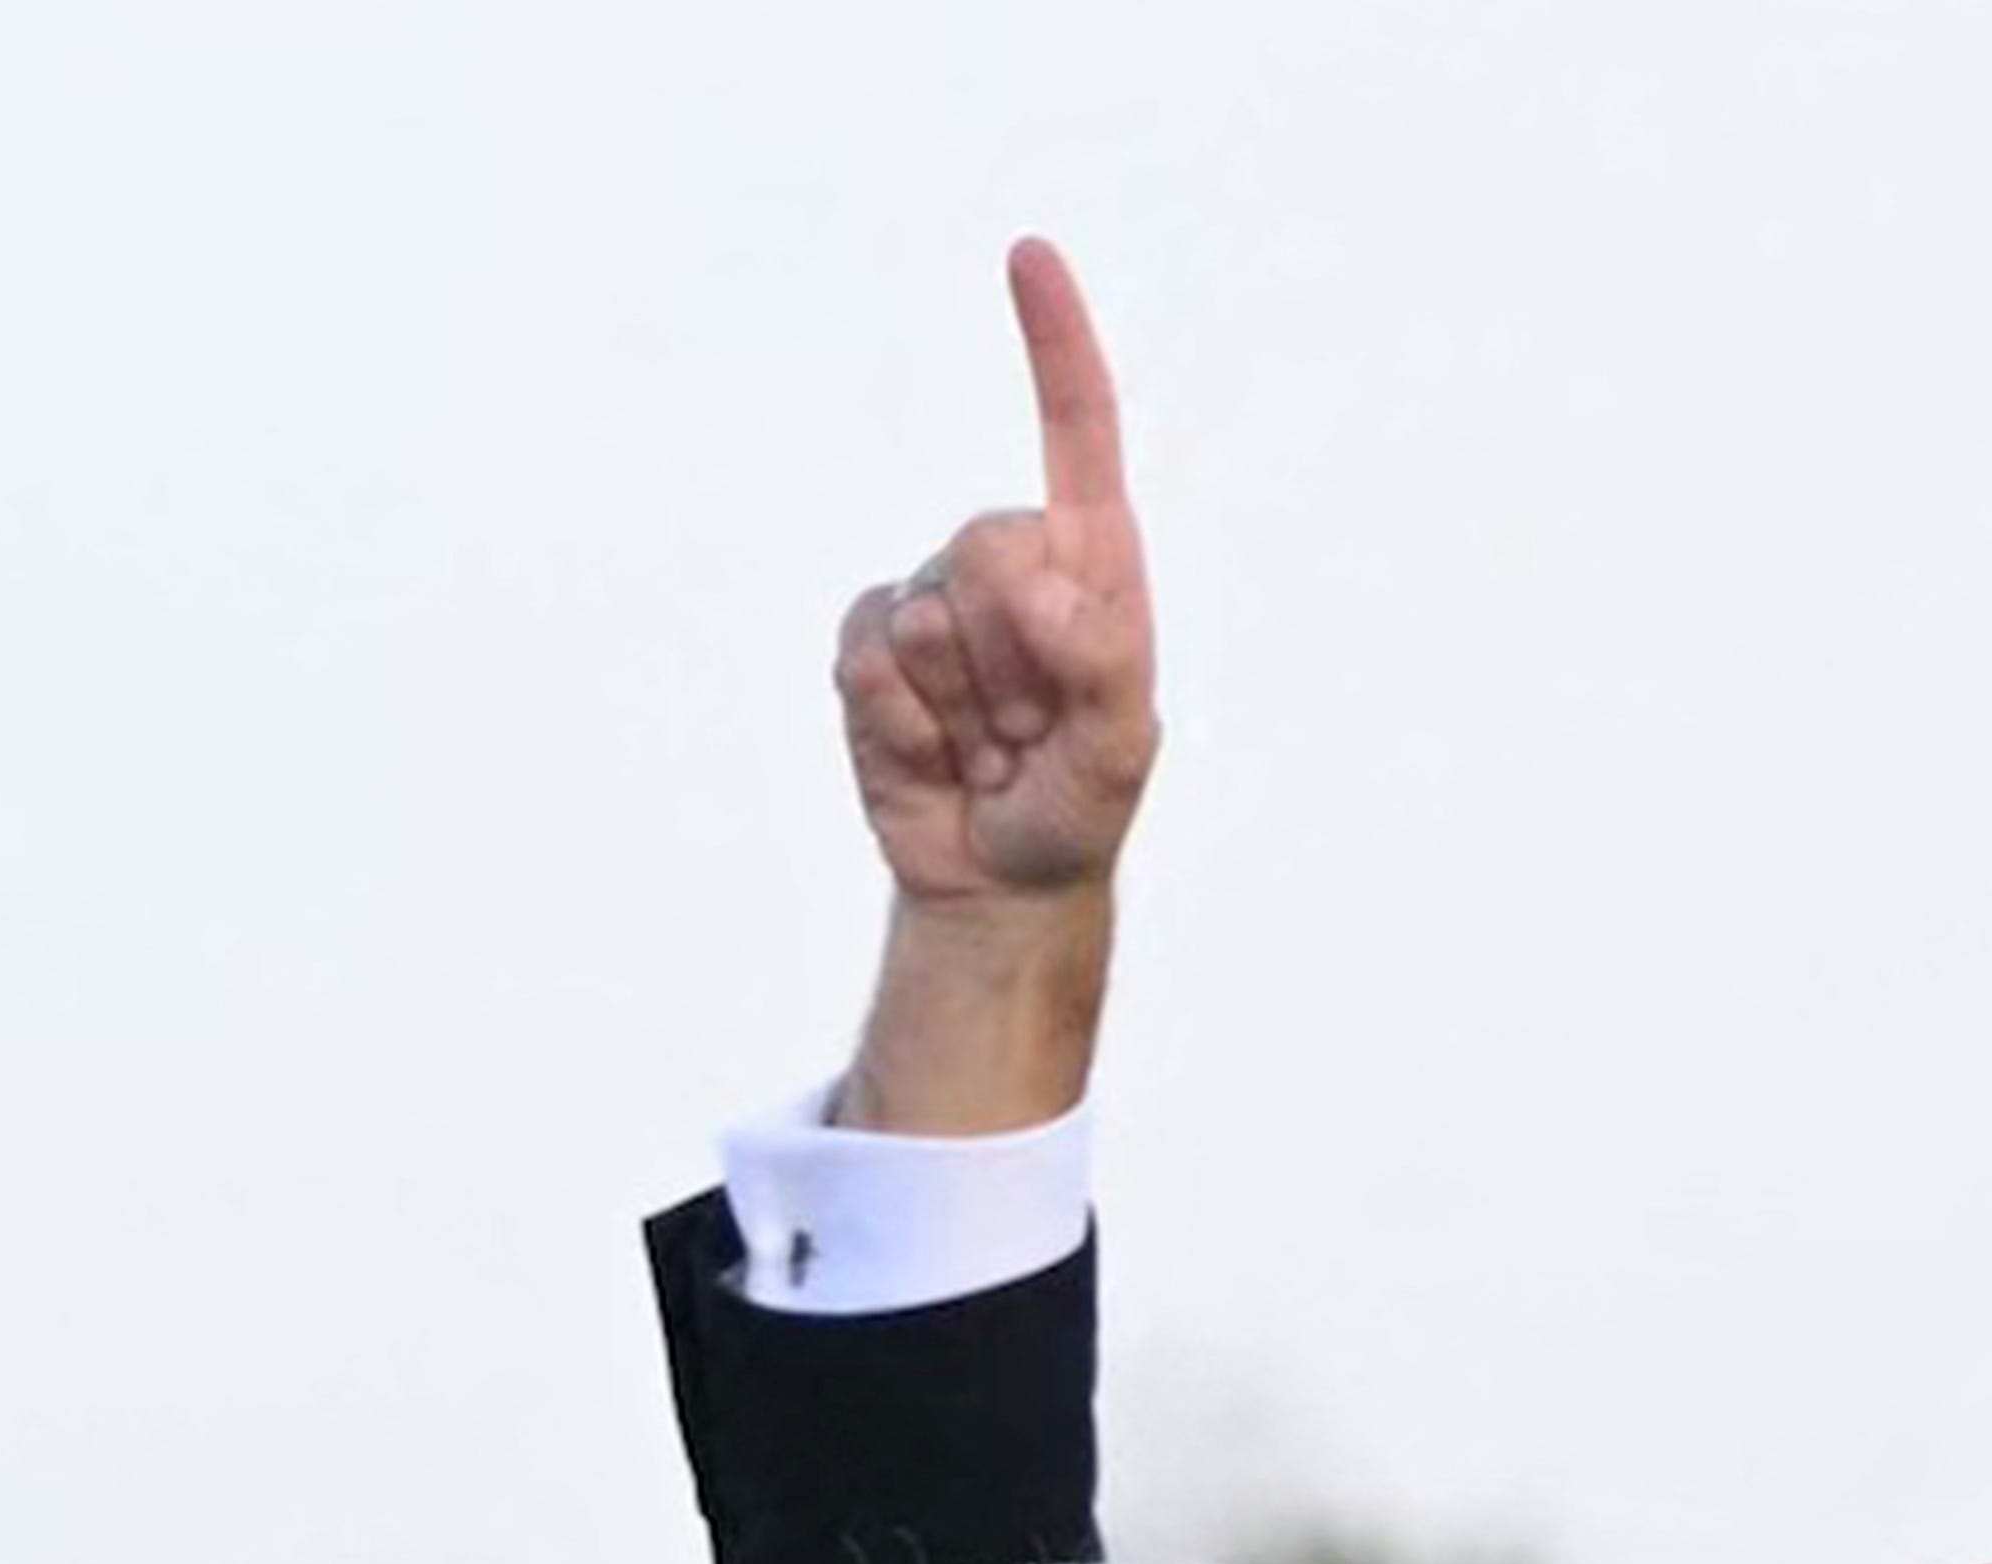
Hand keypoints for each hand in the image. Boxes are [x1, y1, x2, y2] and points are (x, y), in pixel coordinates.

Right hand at [840, 241, 1154, 915]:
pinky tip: (936, 755)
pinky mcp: (869, 647)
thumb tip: (1047, 592)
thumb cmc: (1076, 803)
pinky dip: (905, 725)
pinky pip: (870, 660)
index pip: (1075, 429)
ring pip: (928, 616)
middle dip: (1013, 654)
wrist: (997, 878)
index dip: (1053, 343)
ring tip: (990, 746)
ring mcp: (931, 600)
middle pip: (990, 544)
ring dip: (965, 707)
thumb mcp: (1122, 746)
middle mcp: (1009, 561)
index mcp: (1089, 559)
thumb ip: (1104, 661)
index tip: (1029, 256)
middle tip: (1033, 727)